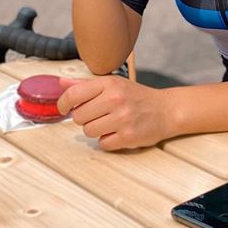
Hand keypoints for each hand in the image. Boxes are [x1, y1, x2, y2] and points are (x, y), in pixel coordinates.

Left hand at [57, 75, 174, 150]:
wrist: (166, 110)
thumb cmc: (136, 96)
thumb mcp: (113, 84)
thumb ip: (86, 84)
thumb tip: (61, 83)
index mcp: (109, 84)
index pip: (74, 94)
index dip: (63, 103)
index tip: (63, 108)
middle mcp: (115, 99)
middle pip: (79, 116)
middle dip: (84, 118)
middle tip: (98, 115)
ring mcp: (123, 119)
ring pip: (89, 131)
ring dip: (96, 130)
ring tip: (109, 123)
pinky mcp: (129, 137)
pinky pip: (103, 144)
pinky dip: (107, 141)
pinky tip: (117, 132)